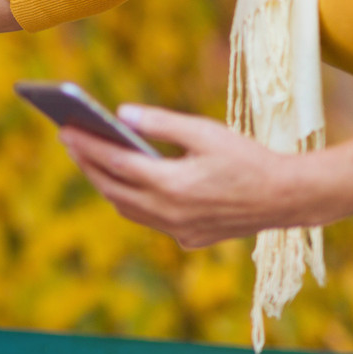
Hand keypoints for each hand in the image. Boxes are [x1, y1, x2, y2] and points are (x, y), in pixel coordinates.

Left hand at [57, 105, 349, 247]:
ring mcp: (178, 230)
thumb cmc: (248, 158)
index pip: (114, 164)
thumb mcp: (205, 131)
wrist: (288, 198)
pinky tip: (126, 182)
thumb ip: (162, 122)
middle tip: (69, 140)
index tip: (64, 129)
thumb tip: (119, 114)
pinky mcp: (188, 239)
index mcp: (171, 185)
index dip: (86, 146)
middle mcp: (169, 213)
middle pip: (112, 188)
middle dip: (88, 163)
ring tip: (91, 159)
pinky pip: (148, 219)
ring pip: (127, 208)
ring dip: (106, 184)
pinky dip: (131, 200)